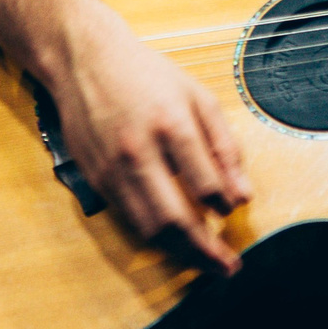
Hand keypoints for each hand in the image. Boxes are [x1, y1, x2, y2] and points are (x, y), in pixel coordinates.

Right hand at [39, 1, 252, 273]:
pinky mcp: (95, 179)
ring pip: (148, 229)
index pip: (205, 184)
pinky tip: (174, 241)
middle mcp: (139, 151)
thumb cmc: (147, 75)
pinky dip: (154, 237)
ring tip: (206, 263)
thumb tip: (242, 195)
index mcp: (171, 124)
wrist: (85, 60)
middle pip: (174, 219)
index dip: (225, 206)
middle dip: (204, 251)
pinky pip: (128, 219)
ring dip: (180, 253)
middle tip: (228, 268)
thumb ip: (224, 145)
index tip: (234, 211)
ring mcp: (112, 169)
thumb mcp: (197, 96)